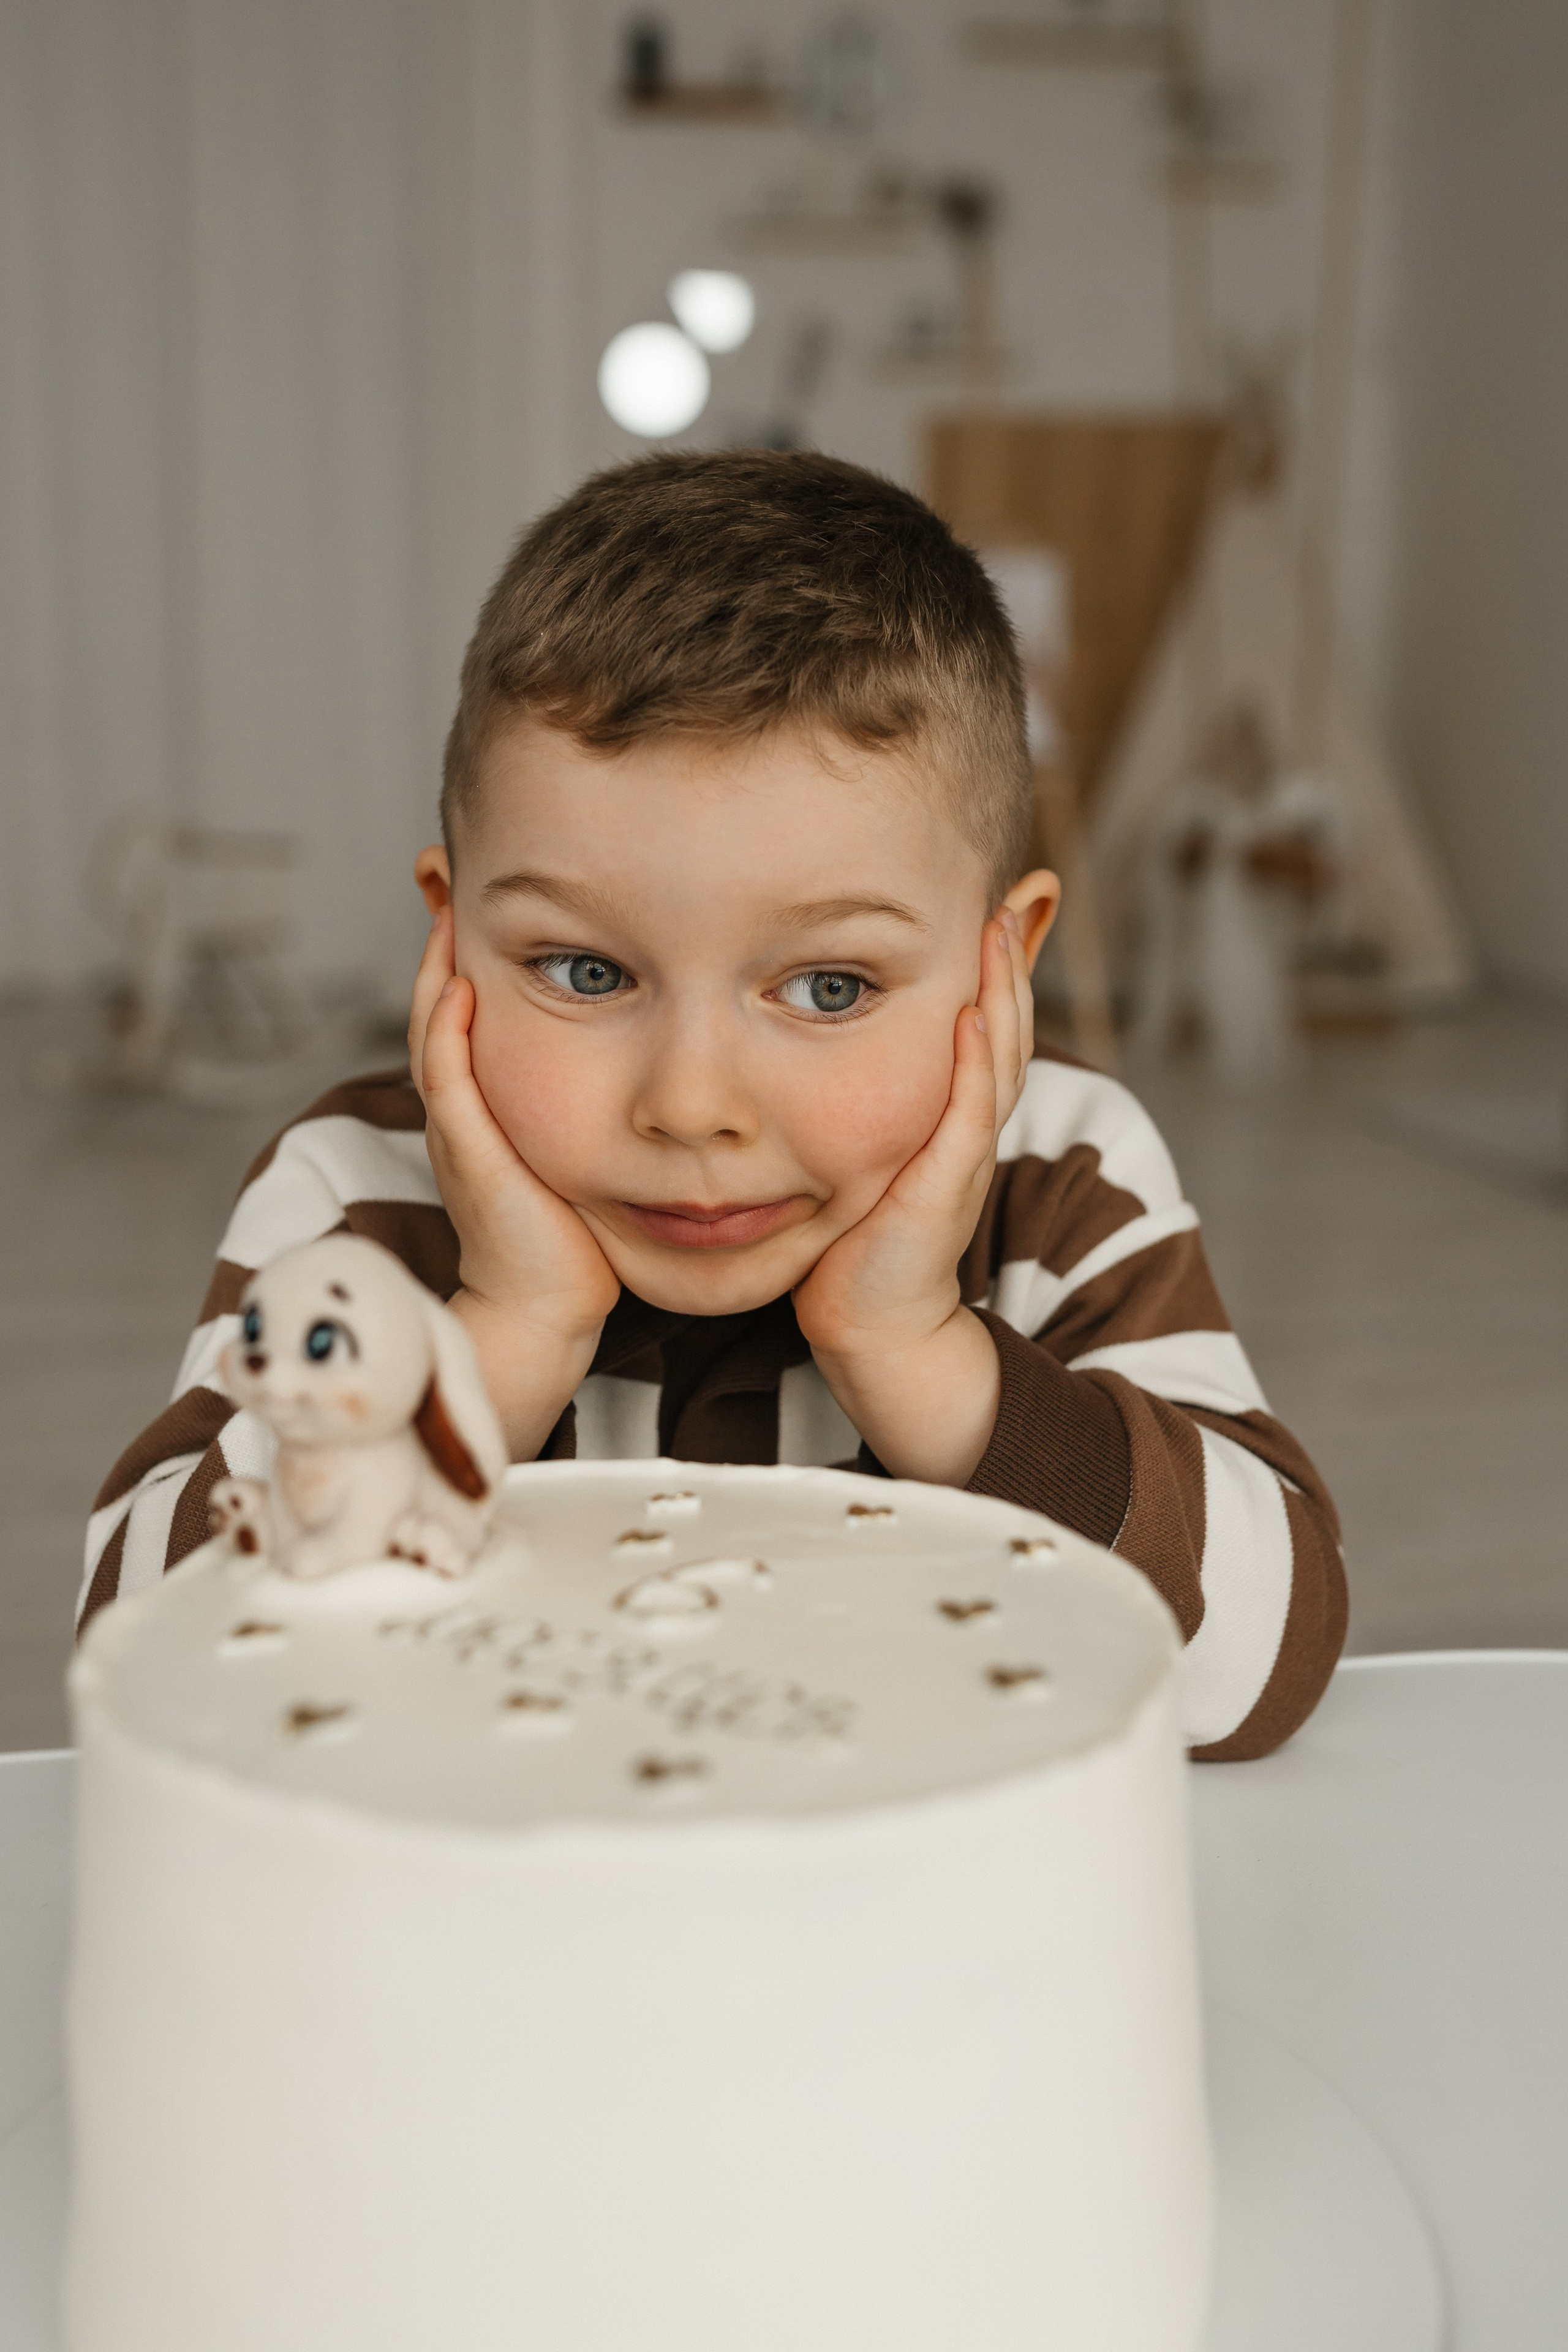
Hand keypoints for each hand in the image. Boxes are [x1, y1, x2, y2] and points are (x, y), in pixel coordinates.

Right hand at [409, 909, 619, 1455]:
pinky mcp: (471, 1155)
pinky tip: (456, 989)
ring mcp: (462, 1126)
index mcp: (493, 1094)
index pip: (472, 999)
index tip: (476, 877)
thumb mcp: (588, 1141)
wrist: (548, 1307)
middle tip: (440, 860)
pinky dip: (446, 1035)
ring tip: (444, 901)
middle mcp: (468, 1102)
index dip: (470, 939)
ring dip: (435, 965)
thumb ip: (605, 1091)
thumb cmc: (577, 1233)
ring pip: (436, 1028)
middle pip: (441, 996)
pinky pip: (447, 1083)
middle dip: (442, 929)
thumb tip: (655, 1042)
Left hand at [792, 910, 1034, 1484]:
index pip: (982, 1029)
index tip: (995, 904)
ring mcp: (961, 1157)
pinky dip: (977, 1062)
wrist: (868, 1328)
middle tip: (1017, 894)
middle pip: (1003, 1030)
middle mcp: (965, 1131)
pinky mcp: (943, 1187)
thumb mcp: (859, 1155)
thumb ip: (853, 1103)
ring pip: (996, 1059)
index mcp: (948, 1120)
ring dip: (1004, 993)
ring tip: (1002, 929)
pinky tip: (975, 1014)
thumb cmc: (852, 1246)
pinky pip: (968, 1112)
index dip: (994, 969)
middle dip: (1012, 961)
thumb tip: (818, 1046)